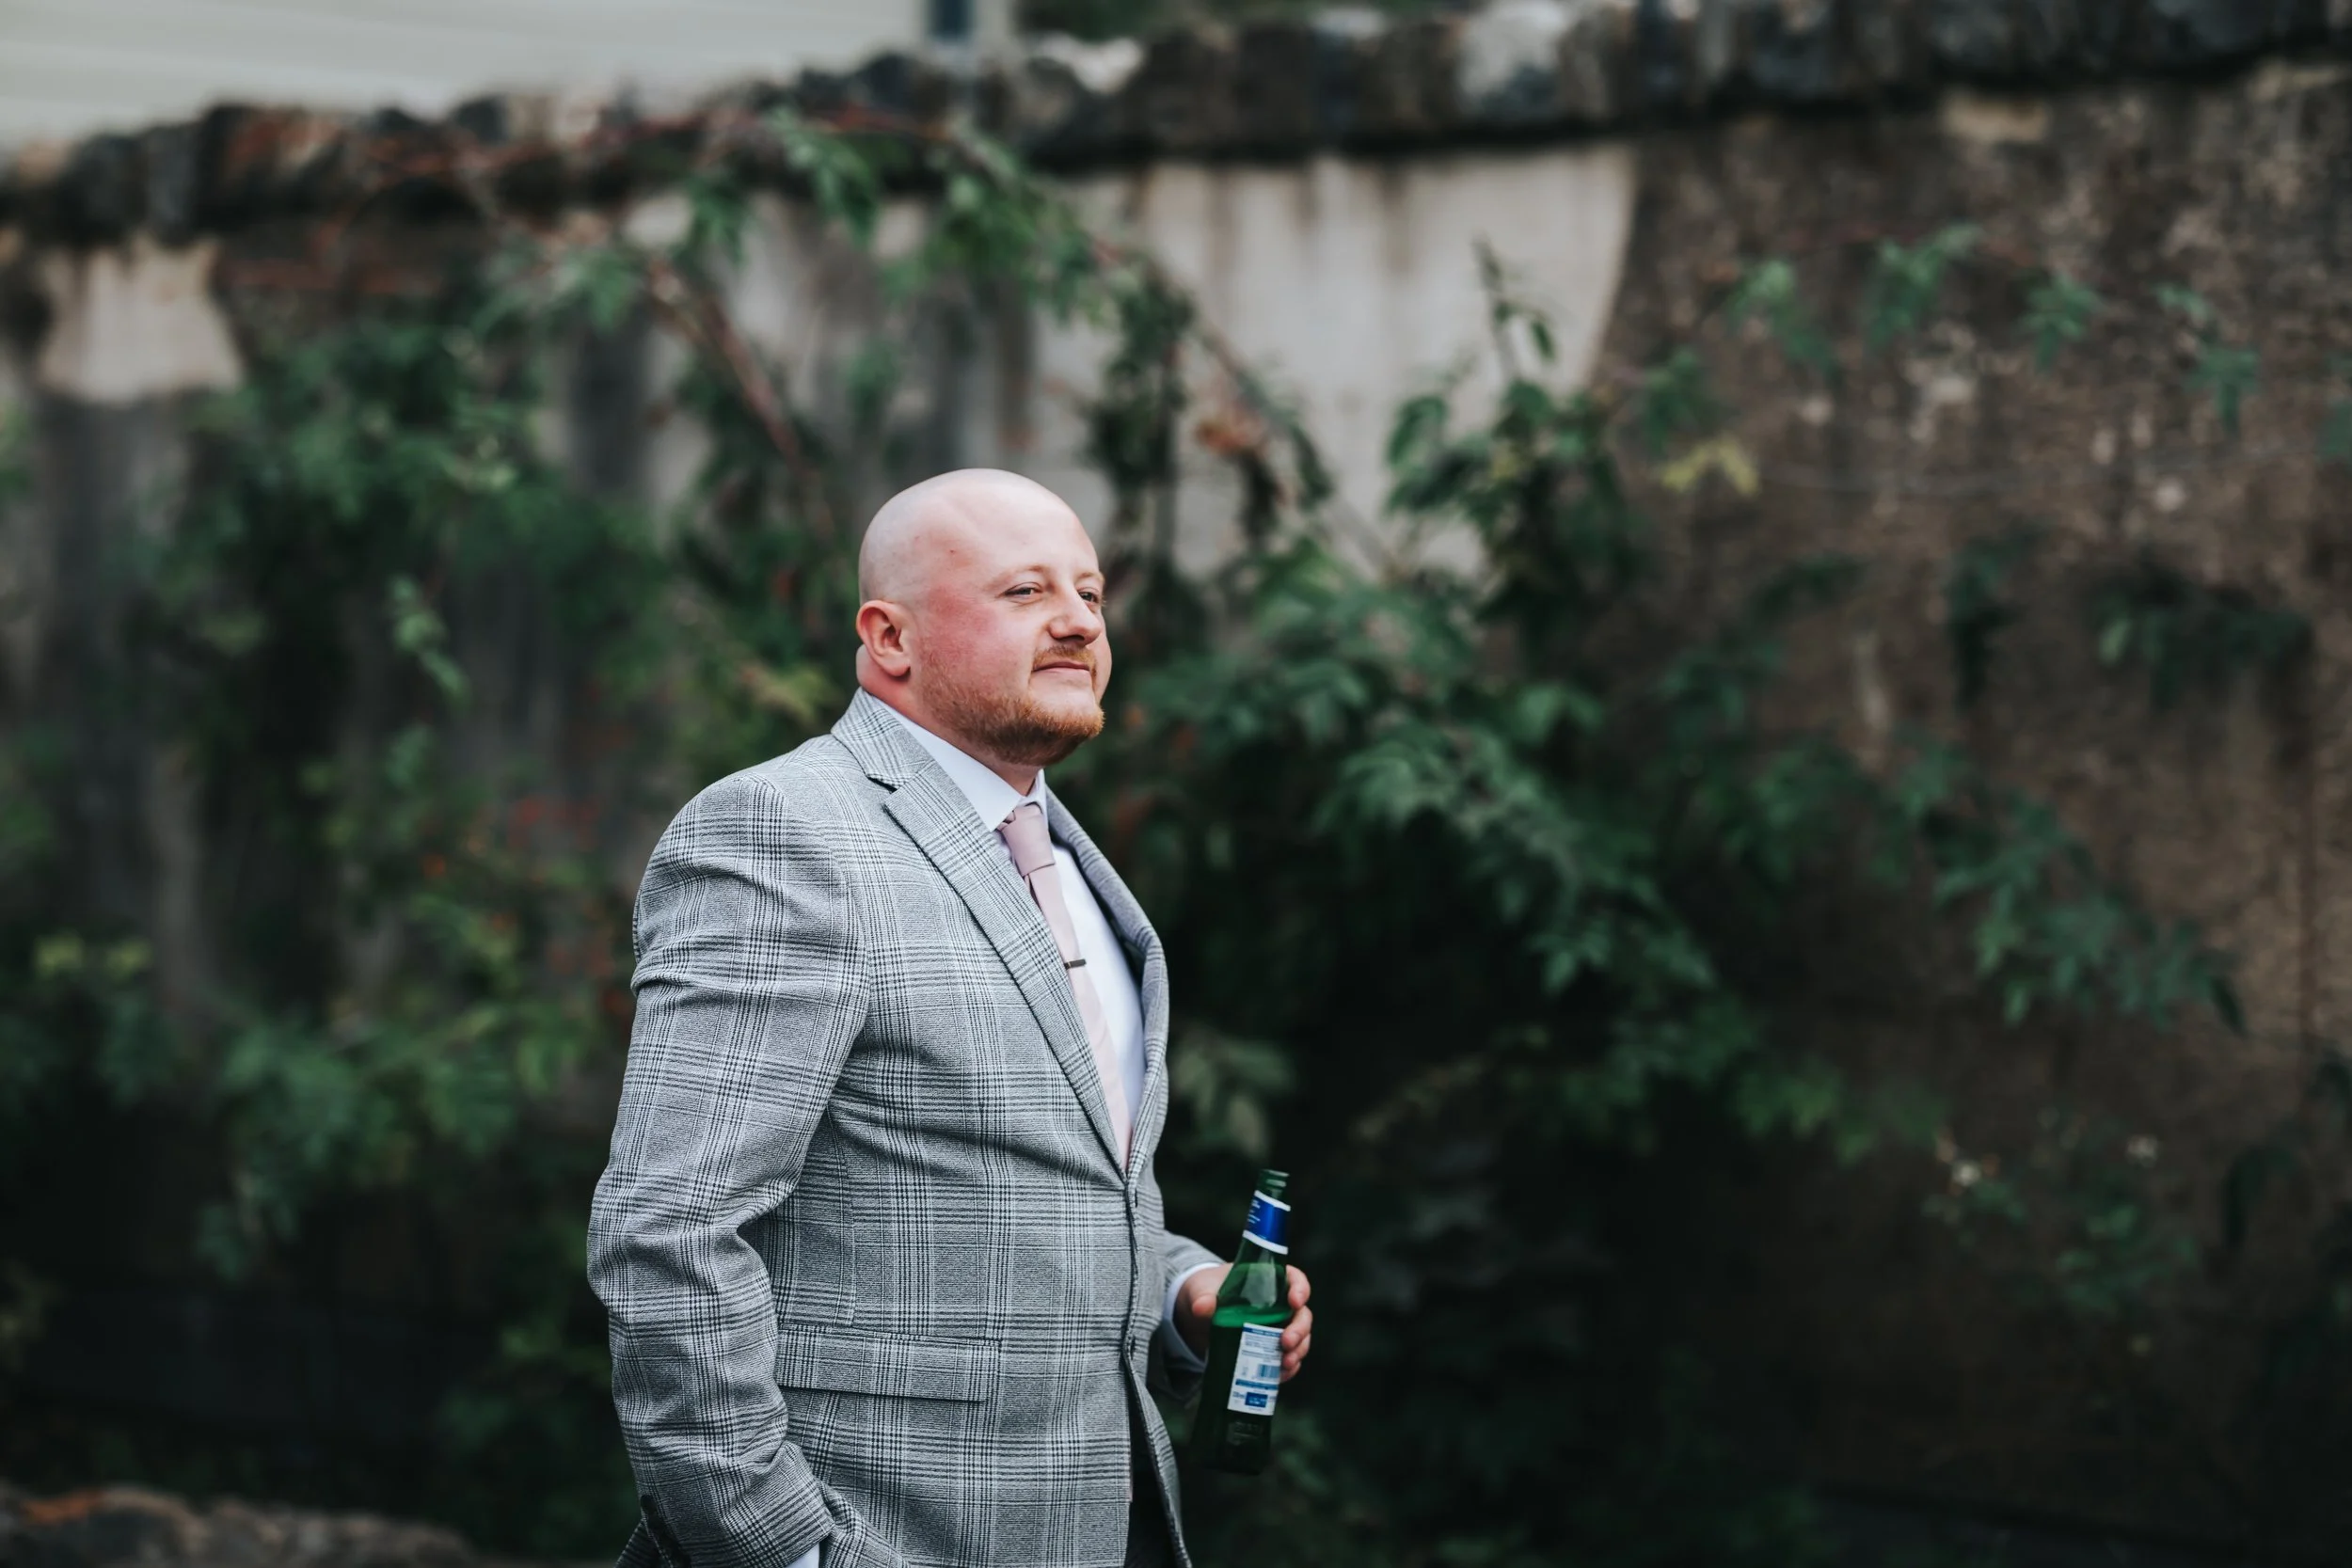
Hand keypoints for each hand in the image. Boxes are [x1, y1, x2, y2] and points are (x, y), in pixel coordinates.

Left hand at [1175, 1265, 1313, 1380]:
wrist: (1199, 1315)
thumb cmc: (1207, 1291)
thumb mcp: (1203, 1289)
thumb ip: (1203, 1296)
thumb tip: (1201, 1308)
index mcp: (1269, 1280)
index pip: (1294, 1279)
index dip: (1300, 1290)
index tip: (1295, 1301)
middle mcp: (1280, 1304)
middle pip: (1302, 1315)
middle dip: (1299, 1330)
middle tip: (1286, 1343)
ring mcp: (1278, 1327)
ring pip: (1301, 1339)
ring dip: (1298, 1352)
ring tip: (1285, 1364)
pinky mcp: (1271, 1348)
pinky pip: (1288, 1358)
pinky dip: (1287, 1368)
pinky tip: (1280, 1375)